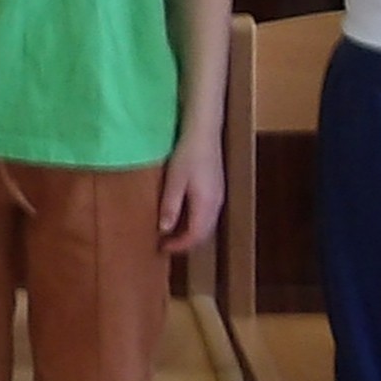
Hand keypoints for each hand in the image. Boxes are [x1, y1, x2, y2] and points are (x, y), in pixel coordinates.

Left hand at [158, 132, 223, 254]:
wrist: (204, 132)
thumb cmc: (187, 154)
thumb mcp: (174, 181)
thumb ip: (170, 206)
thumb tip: (164, 230)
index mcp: (206, 205)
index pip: (195, 236)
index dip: (179, 246)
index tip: (162, 247)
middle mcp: (216, 204)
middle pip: (203, 234)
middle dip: (185, 243)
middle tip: (165, 243)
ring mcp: (219, 197)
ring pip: (207, 225)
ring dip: (190, 233)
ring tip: (171, 233)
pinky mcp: (218, 190)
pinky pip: (208, 215)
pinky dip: (195, 222)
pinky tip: (182, 216)